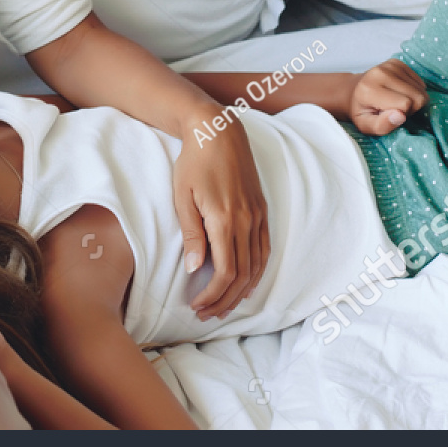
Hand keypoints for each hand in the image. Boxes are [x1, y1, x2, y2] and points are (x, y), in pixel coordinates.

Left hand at [172, 120, 270, 320]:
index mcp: (224, 220)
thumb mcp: (182, 197)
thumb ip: (191, 234)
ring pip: (256, 265)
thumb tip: (195, 268)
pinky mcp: (262, 210)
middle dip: (224, 299)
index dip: (212, 294)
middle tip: (207, 314)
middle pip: (242, 274)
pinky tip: (246, 283)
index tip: (197, 305)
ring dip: (241, 290)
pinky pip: (265, 248)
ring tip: (224, 305)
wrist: (218, 132)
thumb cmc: (193, 162)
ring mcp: (257, 216)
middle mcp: (246, 221)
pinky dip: (257, 271)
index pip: (224, 272)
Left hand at [349, 59, 428, 135]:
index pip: (406, 104)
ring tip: (396, 101)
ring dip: (412, 99)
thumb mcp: (366, 126)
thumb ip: (382, 125)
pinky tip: (399, 92)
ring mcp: (390, 65)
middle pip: (418, 96)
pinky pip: (419, 81)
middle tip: (394, 109)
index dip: (403, 115)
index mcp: (370, 89)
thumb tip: (400, 116)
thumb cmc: (361, 112)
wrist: (353, 91)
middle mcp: (380, 72)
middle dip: (410, 107)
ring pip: (422, 89)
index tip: (390, 115)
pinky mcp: (397, 62)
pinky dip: (413, 90)